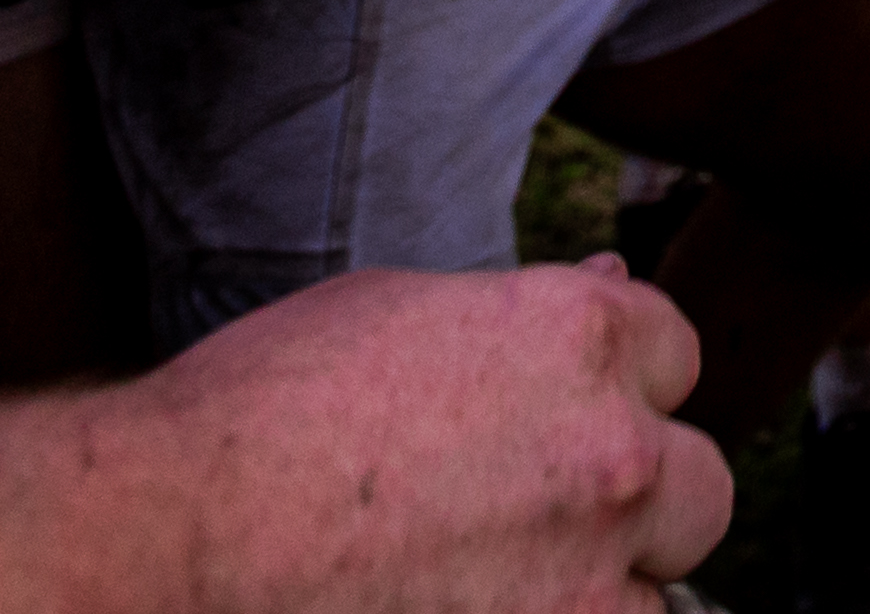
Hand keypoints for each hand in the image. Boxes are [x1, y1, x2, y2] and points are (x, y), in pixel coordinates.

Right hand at [102, 258, 729, 607]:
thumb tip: (608, 287)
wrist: (171, 541)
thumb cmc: (257, 420)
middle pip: (698, 486)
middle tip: (537, 525)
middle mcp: (611, 453)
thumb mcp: (395, 315)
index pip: (675, 356)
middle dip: (635, 504)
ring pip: (660, 599)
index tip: (562, 422)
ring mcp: (588, 579)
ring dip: (597, 596)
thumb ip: (524, 317)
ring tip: (491, 589)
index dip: (619, 391)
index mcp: (578, 337)